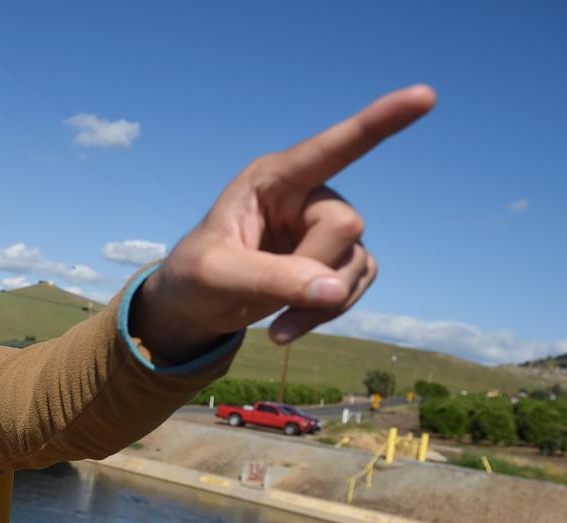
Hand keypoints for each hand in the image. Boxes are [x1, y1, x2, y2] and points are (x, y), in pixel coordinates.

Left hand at [132, 85, 436, 363]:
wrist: (195, 305)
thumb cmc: (195, 275)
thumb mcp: (216, 275)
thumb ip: (271, 278)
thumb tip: (335, 289)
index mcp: (274, 178)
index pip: (332, 147)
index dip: (379, 122)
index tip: (424, 96)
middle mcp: (308, 195)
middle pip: (345, 225)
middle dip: (311, 268)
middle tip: (266, 288)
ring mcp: (326, 228)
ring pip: (355, 262)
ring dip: (320, 303)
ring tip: (275, 327)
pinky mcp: (337, 260)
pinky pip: (358, 284)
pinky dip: (327, 313)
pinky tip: (287, 329)